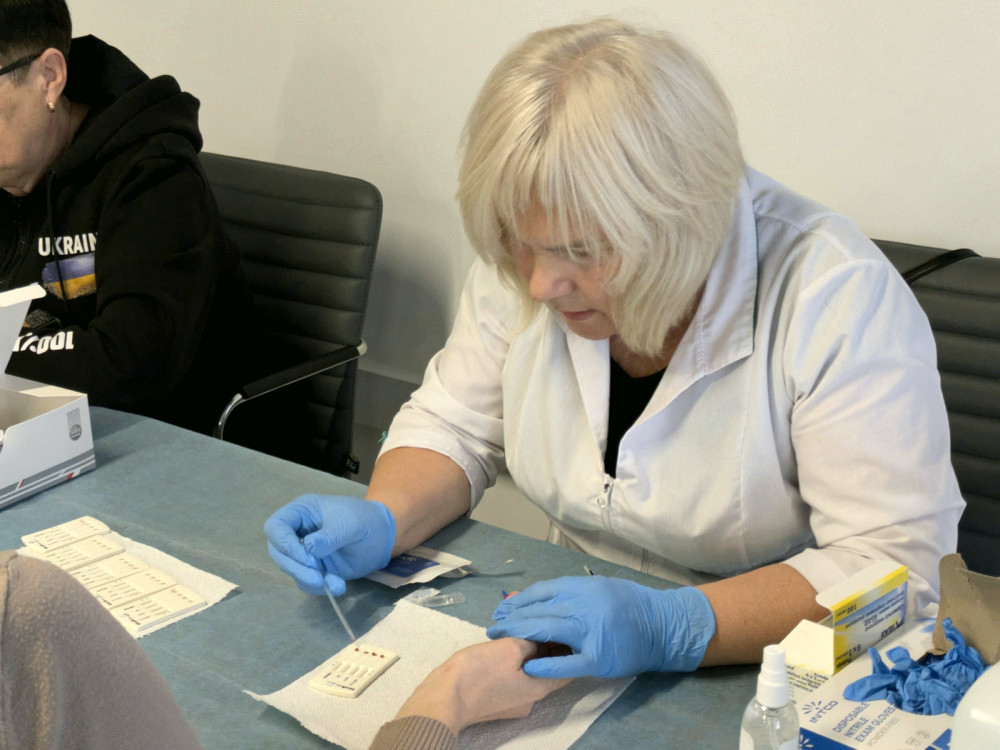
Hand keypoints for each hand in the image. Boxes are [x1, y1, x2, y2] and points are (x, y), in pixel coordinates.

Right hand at [263, 494, 395, 594]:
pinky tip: (338, 586)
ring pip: (290, 569)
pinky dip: (318, 587)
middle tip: (318, 576)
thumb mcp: (350, 523)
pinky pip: (305, 581)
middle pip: (278, 551)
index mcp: (301, 512)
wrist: (383, 536)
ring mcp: (304, 552)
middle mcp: (297, 532)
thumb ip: (329, 536)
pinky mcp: (314, 568)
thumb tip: (309, 548)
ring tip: (336, 583)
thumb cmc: (365, 520)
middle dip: (296, 566)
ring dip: (308, 580)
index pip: (276, 527)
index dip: (284, 543)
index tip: (306, 557)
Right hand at [394, 639, 571, 733]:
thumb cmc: (479, 672)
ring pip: (529, 673)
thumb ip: (530, 641)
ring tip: (522, 630)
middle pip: (548, 670)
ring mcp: (513, 703)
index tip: (566, 626)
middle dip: (547, 646)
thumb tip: (540, 638)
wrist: (443, 699)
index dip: (569, 645)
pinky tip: (505, 647)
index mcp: (540, 687)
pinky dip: (514, 663)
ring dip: (528, 654)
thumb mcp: (509, 647)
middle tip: (543, 621)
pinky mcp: (497, 701)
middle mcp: (531, 699)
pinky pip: (513, 678)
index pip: (568, 668)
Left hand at [486, 576, 715, 678]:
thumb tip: (537, 598)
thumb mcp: (602, 588)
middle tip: (494, 626)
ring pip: (547, 630)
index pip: (543, 591)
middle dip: (512, 618)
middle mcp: (586, 605)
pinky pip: (567, 663)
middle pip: (540, 610)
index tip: (504, 608)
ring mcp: (592, 632)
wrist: (665, 626)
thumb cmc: (633, 605)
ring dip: (520, 634)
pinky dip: (546, 665)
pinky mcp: (599, 658)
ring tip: (501, 640)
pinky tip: (529, 667)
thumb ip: (572, 593)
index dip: (520, 600)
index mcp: (585, 587)